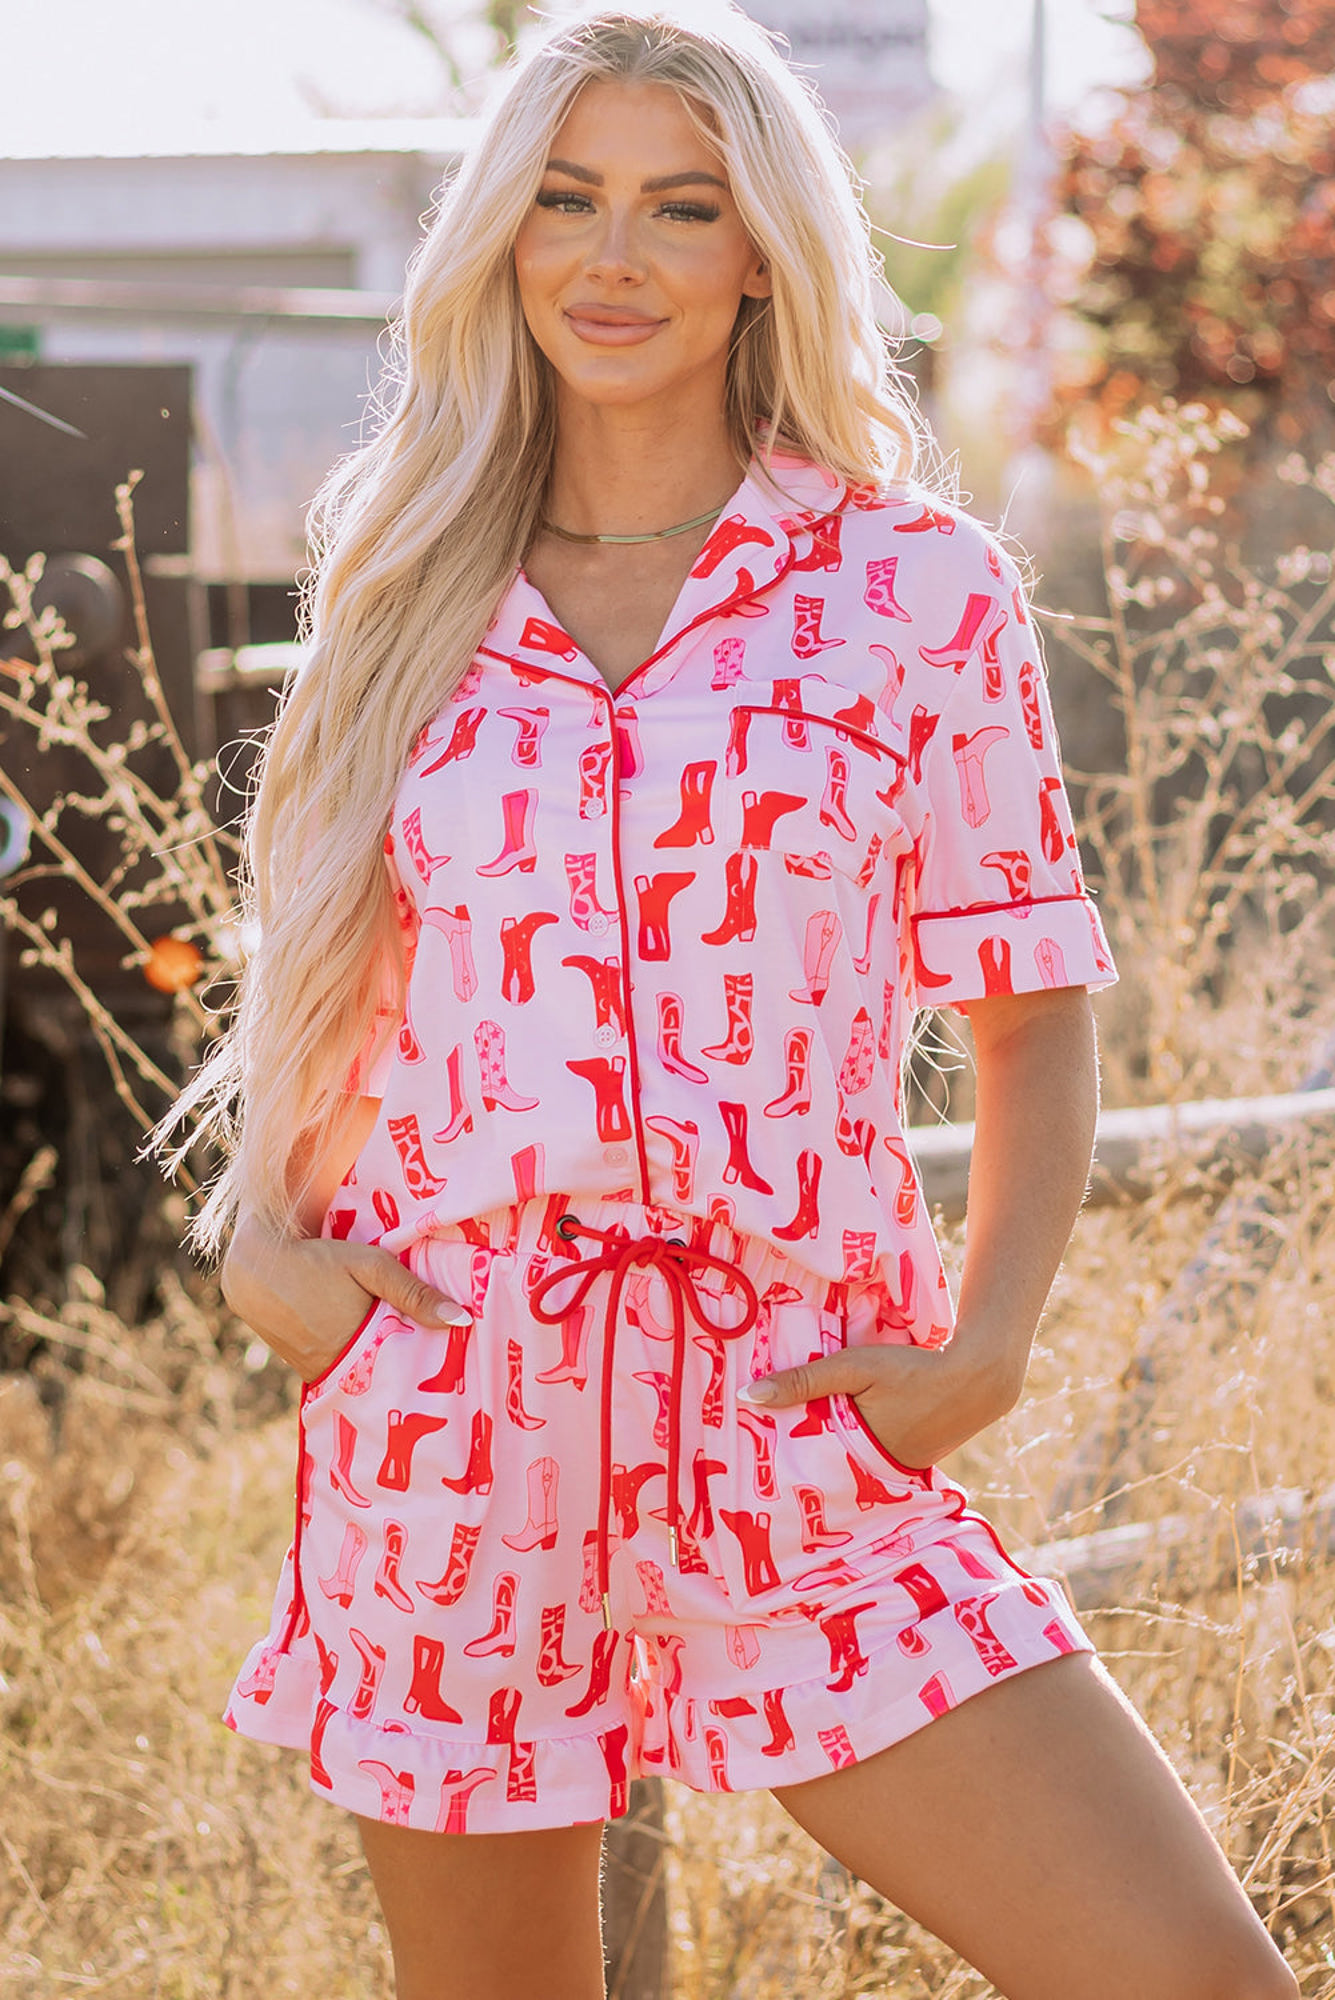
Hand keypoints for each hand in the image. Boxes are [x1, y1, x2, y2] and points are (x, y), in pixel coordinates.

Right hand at [221, 1212, 470, 1382]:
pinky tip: (364, 1340)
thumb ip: (414, 1293)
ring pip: (360, 1373)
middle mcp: (336, 1371)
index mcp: (357, 1350)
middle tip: (428, 1351)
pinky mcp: (303, 1369)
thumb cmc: (315, 1260)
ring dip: (376, 1360)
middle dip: (403, 1364)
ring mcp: (316, 1374)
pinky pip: (339, 1369)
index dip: (424, 1360)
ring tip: (400, 1342)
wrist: (251, 1266)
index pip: (405, 1368)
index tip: (447, 1356)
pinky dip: (353, 1358)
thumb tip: (463, 1321)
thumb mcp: (370, 1266)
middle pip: (382, 1374)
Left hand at [737, 1335, 1021, 1470]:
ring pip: (854, 1460)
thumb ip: (803, 1381)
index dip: (784, 1455)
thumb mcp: (854, 1368)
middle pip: (831, 1465)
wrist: (979, 1377)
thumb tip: (746, 1397)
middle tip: (769, 1446)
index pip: (809, 1463)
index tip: (754, 1450)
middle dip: (807, 1455)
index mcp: (858, 1456)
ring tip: (801, 1434)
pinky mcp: (916, 1460)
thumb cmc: (913, 1370)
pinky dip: (863, 1443)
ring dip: (835, 1448)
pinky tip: (850, 1427)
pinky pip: (877, 1456)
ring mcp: (900, 1470)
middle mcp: (878, 1473)